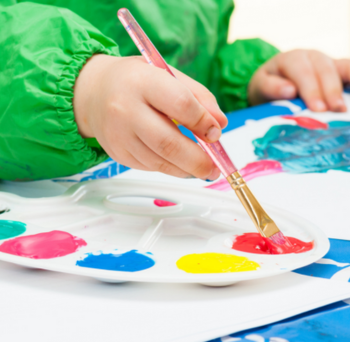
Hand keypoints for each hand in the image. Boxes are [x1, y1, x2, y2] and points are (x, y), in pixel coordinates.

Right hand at [73, 55, 226, 179]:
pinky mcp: (118, 154)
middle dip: (198, 161)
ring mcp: (119, 136)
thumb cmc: (136, 82)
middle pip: (168, 143)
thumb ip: (199, 97)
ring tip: (203, 169)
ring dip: (186, 169)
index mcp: (142, 82)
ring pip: (160, 162)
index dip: (203, 122)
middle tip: (214, 169)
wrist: (95, 93)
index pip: (180, 104)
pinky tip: (178, 162)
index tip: (215, 132)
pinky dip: (170, 168)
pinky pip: (150, 167)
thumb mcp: (168, 75)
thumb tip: (219, 124)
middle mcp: (125, 110)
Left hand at [248, 49, 349, 111]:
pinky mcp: (337, 69)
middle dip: (330, 91)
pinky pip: (348, 71)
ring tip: (345, 107)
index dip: (311, 90)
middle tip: (335, 110)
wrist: (272, 80)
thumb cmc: (267, 86)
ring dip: (343, 87)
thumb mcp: (261, 86)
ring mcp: (326, 61)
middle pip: (324, 70)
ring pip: (341, 68)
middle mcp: (311, 56)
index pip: (302, 72)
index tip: (317, 109)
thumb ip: (271, 87)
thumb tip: (290, 91)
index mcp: (291, 59)